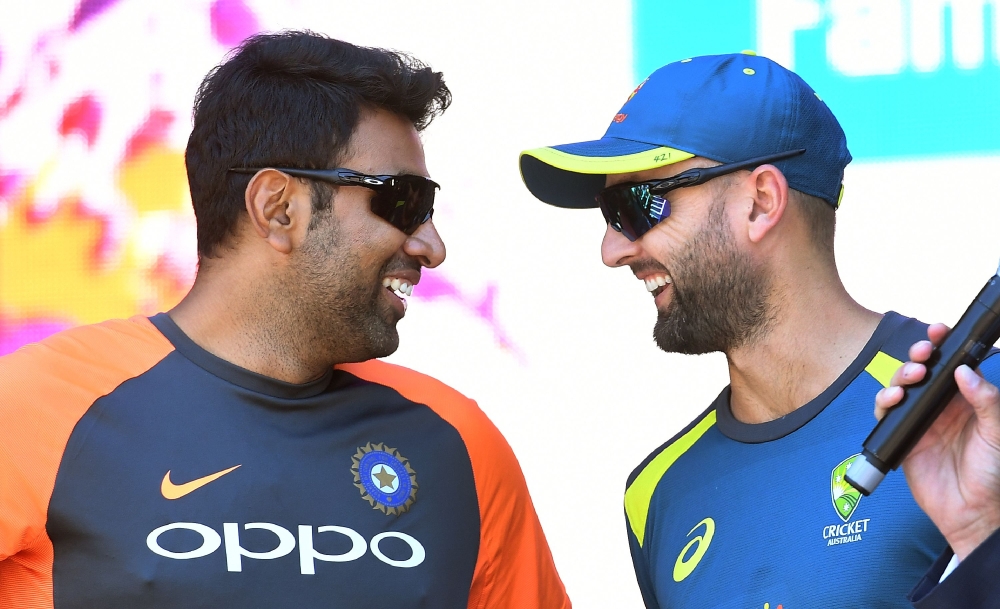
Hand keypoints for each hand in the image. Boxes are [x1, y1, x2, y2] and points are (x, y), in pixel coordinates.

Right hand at [874, 323, 999, 559]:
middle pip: (922, 371)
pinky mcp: (901, 436)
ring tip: (911, 377)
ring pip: (901, 386)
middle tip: (922, 353)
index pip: (952, 365)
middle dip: (918, 356)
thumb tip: (964, 371)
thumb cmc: (992, 474)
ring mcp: (919, 420)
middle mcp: (940, 407)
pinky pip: (886, 413)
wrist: (972, 512)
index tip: (939, 331)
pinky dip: (885, 401)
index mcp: (966, 401)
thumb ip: (986, 400)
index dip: (943, 346)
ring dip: (901, 375)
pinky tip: (893, 399)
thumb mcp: (997, 433)